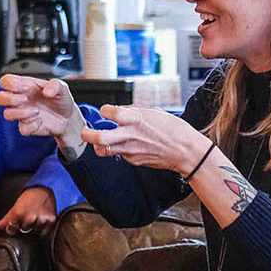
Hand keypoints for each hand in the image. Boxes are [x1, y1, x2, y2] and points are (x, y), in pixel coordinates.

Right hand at [0, 75, 84, 149]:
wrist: (68, 118)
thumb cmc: (60, 100)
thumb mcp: (62, 88)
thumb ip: (56, 85)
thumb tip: (47, 91)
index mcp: (25, 86)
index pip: (6, 81)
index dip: (11, 84)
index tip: (26, 87)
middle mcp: (20, 99)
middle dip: (9, 99)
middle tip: (25, 99)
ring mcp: (22, 113)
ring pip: (7, 114)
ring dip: (22, 113)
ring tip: (37, 111)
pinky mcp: (27, 126)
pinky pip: (22, 129)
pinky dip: (32, 126)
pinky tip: (41, 122)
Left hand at [0, 187, 57, 234]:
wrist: (44, 189)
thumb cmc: (28, 198)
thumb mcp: (15, 208)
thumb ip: (5, 220)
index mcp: (18, 214)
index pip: (11, 230)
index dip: (13, 228)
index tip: (16, 223)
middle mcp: (30, 218)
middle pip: (25, 230)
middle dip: (26, 225)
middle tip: (29, 214)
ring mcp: (41, 219)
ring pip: (36, 231)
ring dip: (35, 226)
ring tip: (36, 215)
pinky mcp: (51, 220)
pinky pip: (45, 231)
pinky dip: (43, 226)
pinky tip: (42, 217)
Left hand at [81, 104, 211, 173]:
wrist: (185, 151)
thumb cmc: (173, 129)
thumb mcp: (154, 112)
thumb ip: (134, 110)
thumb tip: (121, 109)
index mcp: (136, 119)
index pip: (110, 112)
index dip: (104, 110)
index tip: (105, 111)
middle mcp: (131, 135)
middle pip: (100, 138)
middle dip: (88, 135)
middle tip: (85, 132)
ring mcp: (131, 150)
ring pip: (104, 150)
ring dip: (98, 145)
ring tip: (98, 140)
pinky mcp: (133, 160)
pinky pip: (119, 154)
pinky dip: (118, 149)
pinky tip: (127, 145)